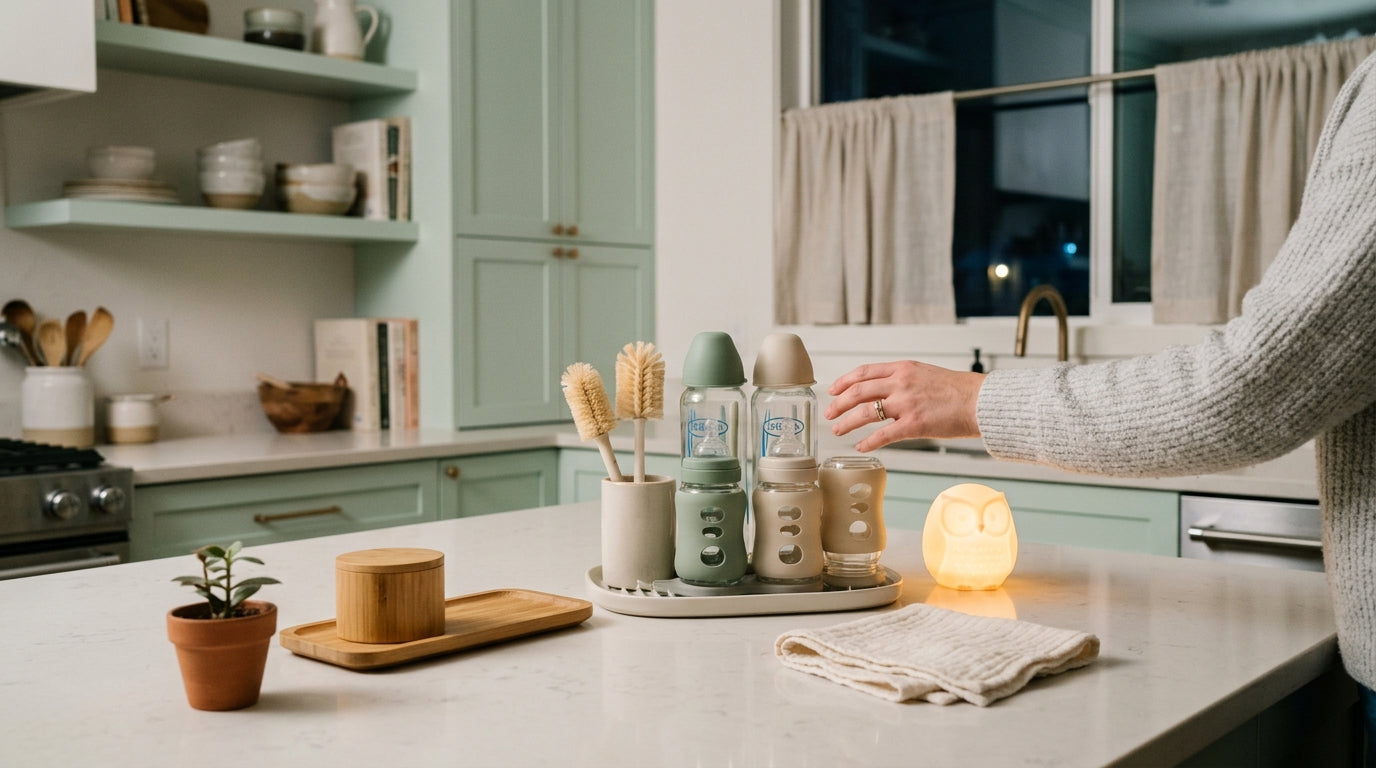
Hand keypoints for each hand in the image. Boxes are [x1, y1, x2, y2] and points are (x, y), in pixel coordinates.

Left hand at [824, 360, 984, 451]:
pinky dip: (868, 441)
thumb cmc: (959, 390)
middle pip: (858, 391)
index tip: (833, 389)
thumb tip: (886, 391)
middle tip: (829, 413)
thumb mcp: (926, 374)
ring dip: (847, 422)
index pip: (864, 372)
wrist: (981, 400)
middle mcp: (901, 383)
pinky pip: (883, 434)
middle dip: (839, 403)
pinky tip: (861, 446)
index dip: (844, 381)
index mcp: (903, 368)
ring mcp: (906, 403)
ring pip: (865, 412)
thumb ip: (904, 380)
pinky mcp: (914, 424)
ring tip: (837, 430)